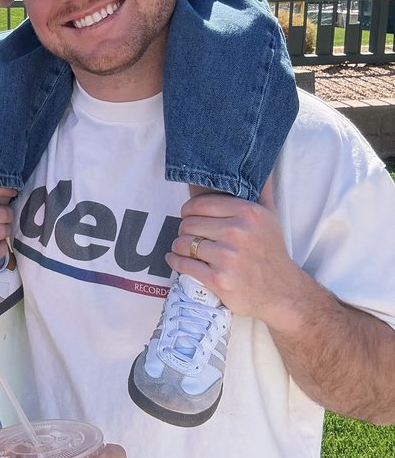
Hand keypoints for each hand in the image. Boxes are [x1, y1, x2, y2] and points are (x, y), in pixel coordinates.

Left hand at [166, 183, 310, 324]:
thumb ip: (262, 190)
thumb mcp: (271, 217)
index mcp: (249, 213)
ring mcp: (228, 257)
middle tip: (190, 235)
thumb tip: (262, 164)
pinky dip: (175, 262)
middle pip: (188, 223)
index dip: (190, 210)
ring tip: (185, 248)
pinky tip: (176, 259)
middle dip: (185, 229)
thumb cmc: (272, 252)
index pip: (200, 204)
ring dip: (179, 246)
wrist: (283, 293)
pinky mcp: (218, 280)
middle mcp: (238, 233)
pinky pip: (184, 264)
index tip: (191, 217)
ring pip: (183, 243)